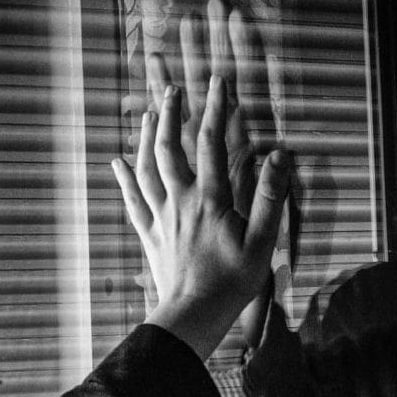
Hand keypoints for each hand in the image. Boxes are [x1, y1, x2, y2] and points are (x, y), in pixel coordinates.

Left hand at [111, 77, 289, 359]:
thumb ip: (271, 197)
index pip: (211, 142)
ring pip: (146, 167)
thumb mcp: (262, 241)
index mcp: (209, 198)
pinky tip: (116, 161)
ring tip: (147, 113)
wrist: (193, 315)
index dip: (216, 108)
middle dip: (170, 114)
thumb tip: (280, 156)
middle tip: (172, 89)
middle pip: (169, 147)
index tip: (218, 81)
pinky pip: (132, 199)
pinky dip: (124, 177)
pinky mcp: (149, 234)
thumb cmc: (232, 282)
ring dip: (145, 137)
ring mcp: (160, 217)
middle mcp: (180, 200)